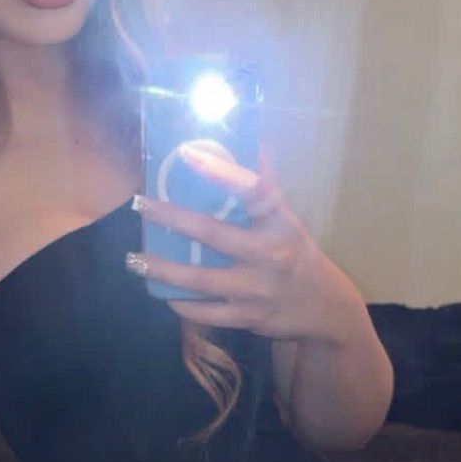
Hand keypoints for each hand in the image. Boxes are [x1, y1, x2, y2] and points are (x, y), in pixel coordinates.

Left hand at [134, 142, 358, 341]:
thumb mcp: (288, 221)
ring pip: (201, 280)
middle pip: (214, 234)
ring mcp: (259, 290)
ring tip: (134, 261)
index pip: (254, 190)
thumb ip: (265, 190)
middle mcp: (271, 255)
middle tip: (140, 205)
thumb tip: (252, 143)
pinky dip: (181, 303)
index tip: (188, 154)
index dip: (221, 172)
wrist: (326, 307)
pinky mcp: (250, 318)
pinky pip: (207, 313)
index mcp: (281, 224)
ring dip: (163, 270)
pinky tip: (163, 293)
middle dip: (172, 218)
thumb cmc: (298, 254)